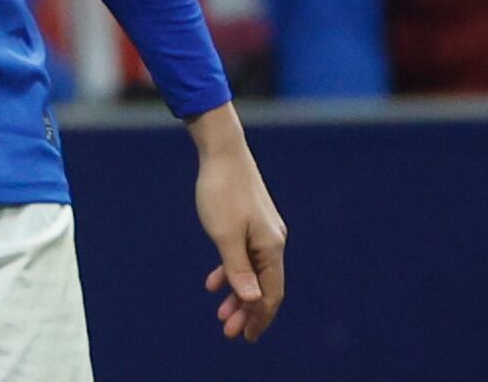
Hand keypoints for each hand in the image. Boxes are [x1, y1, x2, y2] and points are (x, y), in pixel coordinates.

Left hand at [188, 104, 285, 341]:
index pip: (270, 293)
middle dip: (246, 310)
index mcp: (271, 247)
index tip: (244, 336)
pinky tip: (214, 281)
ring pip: (254, 272)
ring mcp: (263, 231)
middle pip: (263, 286)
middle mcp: (273, 241)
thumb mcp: (224, 235)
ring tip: (220, 313)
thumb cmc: (221, 191)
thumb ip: (238, 268)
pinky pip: (245, 255)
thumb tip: (253, 299)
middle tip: (228, 331)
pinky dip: (232, 271)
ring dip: (238, 293)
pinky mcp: (251, 222)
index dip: (259, 317)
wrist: (221, 151)